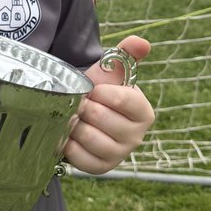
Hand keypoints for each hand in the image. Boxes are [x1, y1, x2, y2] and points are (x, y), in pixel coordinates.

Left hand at [60, 36, 154, 174]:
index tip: (90, 89)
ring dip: (73, 125)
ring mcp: (119, 155)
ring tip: (72, 118)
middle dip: (82, 107)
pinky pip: (79, 157)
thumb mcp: (110, 72)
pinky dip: (67, 144)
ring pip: (89, 138)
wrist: (83, 113)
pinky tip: (67, 135)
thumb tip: (142, 42)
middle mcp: (136, 137)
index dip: (99, 92)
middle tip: (77, 103)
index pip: (122, 99)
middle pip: (101, 118)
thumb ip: (126, 54)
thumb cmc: (99, 90)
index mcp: (143, 112)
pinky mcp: (101, 168)